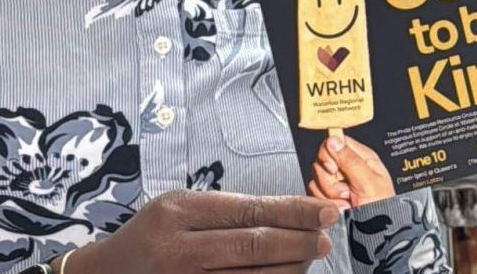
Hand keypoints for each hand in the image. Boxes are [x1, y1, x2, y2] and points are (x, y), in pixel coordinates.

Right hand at [66, 191, 336, 273]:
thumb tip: (287, 214)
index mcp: (178, 212)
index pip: (249, 210)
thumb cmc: (150, 237)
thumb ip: (225, 212)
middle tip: (324, 237)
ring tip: (309, 257)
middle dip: (297, 241)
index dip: (293, 212)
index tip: (326, 211)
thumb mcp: (178, 208)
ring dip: (288, 268)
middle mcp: (179, 248)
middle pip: (253, 246)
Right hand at [310, 132, 396, 208]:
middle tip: (347, 191)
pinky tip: (342, 209)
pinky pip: (315, 196)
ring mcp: (338, 185)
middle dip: (331, 180)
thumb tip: (334, 139)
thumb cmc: (384, 210)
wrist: (378, 237)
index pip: (336, 142)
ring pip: (317, 180)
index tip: (334, 168)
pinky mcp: (329, 199)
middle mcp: (348, 169)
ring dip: (331, 195)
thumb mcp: (369, 182)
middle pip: (322, 162)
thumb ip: (350, 160)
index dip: (329, 153)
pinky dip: (327, 205)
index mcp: (362, 158)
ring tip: (347, 202)